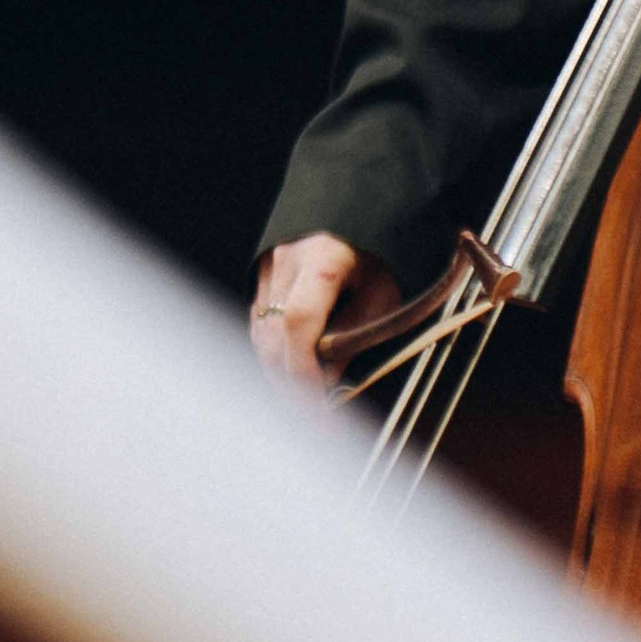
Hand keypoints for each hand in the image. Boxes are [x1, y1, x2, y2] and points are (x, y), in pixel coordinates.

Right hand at [251, 233, 397, 387]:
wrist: (358, 225)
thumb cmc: (375, 264)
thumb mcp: (382, 297)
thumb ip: (354, 336)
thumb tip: (327, 382)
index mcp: (324, 257)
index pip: (300, 321)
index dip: (305, 367)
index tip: (318, 401)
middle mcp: (287, 260)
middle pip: (275, 337)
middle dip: (293, 382)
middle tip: (317, 416)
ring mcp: (266, 270)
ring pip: (262, 339)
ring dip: (282, 374)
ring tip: (309, 401)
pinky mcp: (258, 282)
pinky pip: (260, 330)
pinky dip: (277, 356)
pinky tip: (296, 374)